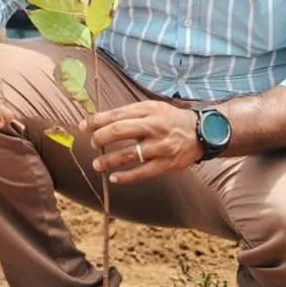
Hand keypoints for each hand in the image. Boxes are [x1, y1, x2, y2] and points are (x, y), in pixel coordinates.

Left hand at [80, 101, 201, 184]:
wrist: (202, 133)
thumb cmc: (171, 119)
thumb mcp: (153, 108)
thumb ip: (130, 113)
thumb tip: (99, 121)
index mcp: (149, 110)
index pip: (116, 115)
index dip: (96, 121)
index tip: (83, 127)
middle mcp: (154, 127)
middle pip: (119, 132)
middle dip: (100, 138)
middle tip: (92, 144)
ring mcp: (161, 147)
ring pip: (128, 155)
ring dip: (108, 161)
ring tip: (96, 164)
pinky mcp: (166, 164)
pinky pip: (142, 173)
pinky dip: (125, 177)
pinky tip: (113, 178)